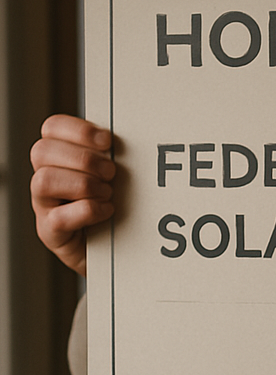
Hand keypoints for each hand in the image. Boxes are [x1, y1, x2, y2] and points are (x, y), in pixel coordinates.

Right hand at [30, 114, 115, 275]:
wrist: (119, 246)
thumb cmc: (118, 201)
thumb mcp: (116, 171)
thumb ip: (113, 152)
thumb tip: (135, 133)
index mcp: (60, 155)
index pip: (52, 127)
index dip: (79, 130)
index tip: (108, 141)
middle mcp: (46, 177)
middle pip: (42, 151)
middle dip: (84, 159)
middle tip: (111, 172)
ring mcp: (44, 206)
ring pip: (44, 180)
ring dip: (84, 184)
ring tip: (107, 192)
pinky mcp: (51, 232)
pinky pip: (59, 218)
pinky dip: (88, 211)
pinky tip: (107, 210)